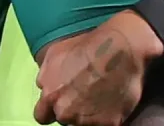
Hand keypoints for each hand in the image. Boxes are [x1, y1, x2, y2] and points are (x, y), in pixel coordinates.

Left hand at [33, 10, 162, 125]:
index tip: (62, 102)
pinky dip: (106, 117)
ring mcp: (86, 120)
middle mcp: (65, 111)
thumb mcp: (55, 53)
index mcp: (50, 95)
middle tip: (85, 95)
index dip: (52, 108)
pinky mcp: (107, 124)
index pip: (42, 115)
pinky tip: (112, 103)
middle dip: (71, 109)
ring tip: (100, 97)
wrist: (121, 48)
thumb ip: (46, 75)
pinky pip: (103, 125)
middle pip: (64, 118)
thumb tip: (45, 87)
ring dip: (88, 114)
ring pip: (83, 123)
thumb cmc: (88, 45)